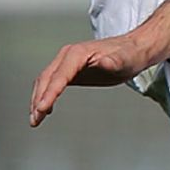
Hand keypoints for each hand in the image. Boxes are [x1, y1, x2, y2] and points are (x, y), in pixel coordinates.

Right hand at [28, 31, 165, 126]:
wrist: (133, 49)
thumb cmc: (129, 54)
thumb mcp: (124, 60)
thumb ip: (112, 62)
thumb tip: (105, 62)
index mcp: (78, 53)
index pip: (59, 76)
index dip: (49, 93)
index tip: (41, 108)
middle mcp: (68, 55)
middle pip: (46, 79)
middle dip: (39, 99)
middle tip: (35, 120)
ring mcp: (67, 62)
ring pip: (45, 81)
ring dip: (38, 99)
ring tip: (35, 119)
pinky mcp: (70, 70)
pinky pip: (52, 83)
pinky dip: (45, 95)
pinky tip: (44, 109)